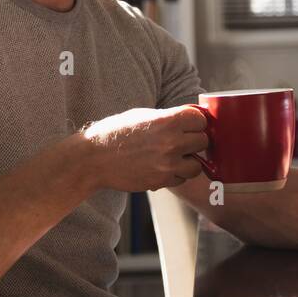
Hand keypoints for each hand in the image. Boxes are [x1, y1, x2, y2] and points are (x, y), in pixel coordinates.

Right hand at [80, 106, 210, 192]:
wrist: (94, 158)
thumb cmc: (115, 132)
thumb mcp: (142, 115)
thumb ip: (168, 117)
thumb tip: (190, 118)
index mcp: (167, 121)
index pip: (201, 120)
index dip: (197, 122)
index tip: (190, 124)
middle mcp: (171, 142)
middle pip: (203, 141)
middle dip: (195, 140)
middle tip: (183, 141)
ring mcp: (167, 164)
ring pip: (197, 165)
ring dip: (189, 161)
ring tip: (175, 156)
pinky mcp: (161, 181)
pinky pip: (181, 179)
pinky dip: (176, 174)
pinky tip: (163, 167)